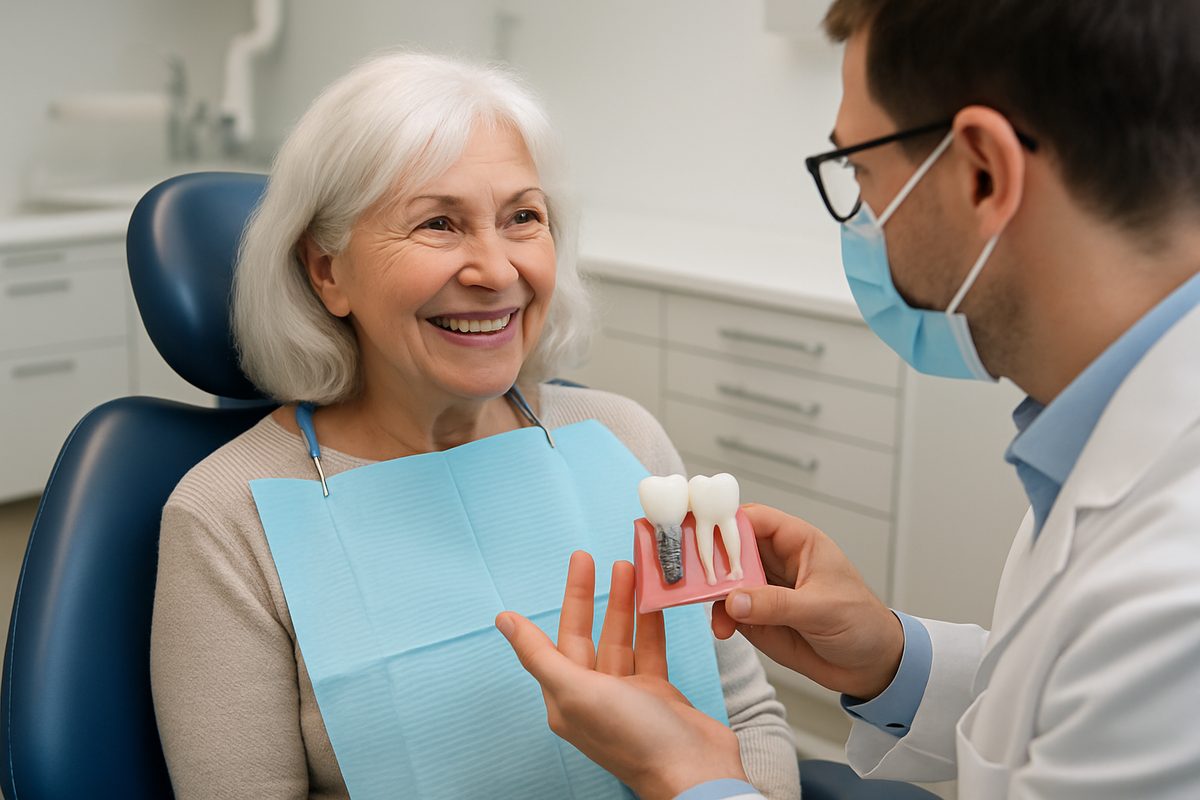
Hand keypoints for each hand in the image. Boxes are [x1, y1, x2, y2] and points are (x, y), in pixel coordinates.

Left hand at [496, 551, 746, 799]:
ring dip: (625, 605)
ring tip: (632, 567)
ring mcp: (627, 695)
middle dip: (594, 596)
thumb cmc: (633, 736)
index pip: (560, 639)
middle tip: (601, 557)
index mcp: (566, 699)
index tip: (578, 562)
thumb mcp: (577, 692)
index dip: (569, 599)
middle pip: (590, 635)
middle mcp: (593, 696)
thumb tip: (504, 621)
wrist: (694, 771)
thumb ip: (539, 654)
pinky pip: (650, 650)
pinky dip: (651, 625)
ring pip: (621, 639)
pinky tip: (655, 600)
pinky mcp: (657, 694)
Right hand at [712, 504, 903, 699]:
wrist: (871, 667)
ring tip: (705, 605)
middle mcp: (777, 562)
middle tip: (690, 571)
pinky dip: (719, 617)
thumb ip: (776, 605)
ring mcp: (764, 590)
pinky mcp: (758, 617)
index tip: (700, 530)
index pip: (755, 520)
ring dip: (710, 591)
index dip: (727, 521)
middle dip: (709, 557)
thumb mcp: (823, 609)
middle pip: (732, 546)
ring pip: (725, 579)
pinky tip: (722, 629)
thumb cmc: (862, 623)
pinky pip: (728, 610)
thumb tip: (734, 601)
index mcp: (798, 543)